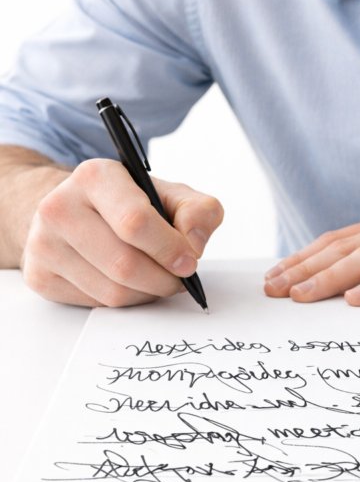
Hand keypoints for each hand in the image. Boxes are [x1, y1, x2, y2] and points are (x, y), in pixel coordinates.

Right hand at [22, 158, 223, 306]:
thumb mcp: (169, 194)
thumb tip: (194, 245)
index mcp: (95, 176)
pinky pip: (96, 304)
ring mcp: (44, 243)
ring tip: (157, 279)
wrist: (73, 210)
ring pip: (112, 291)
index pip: (135, 221)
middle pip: (124, 264)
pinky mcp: (39, 275)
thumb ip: (198, 211)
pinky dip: (124, 301)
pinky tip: (130, 284)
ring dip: (146, 294)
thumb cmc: (127, 203)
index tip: (189, 261)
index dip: (169, 248)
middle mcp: (59, 206)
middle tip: (178, 278)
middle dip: (163, 279)